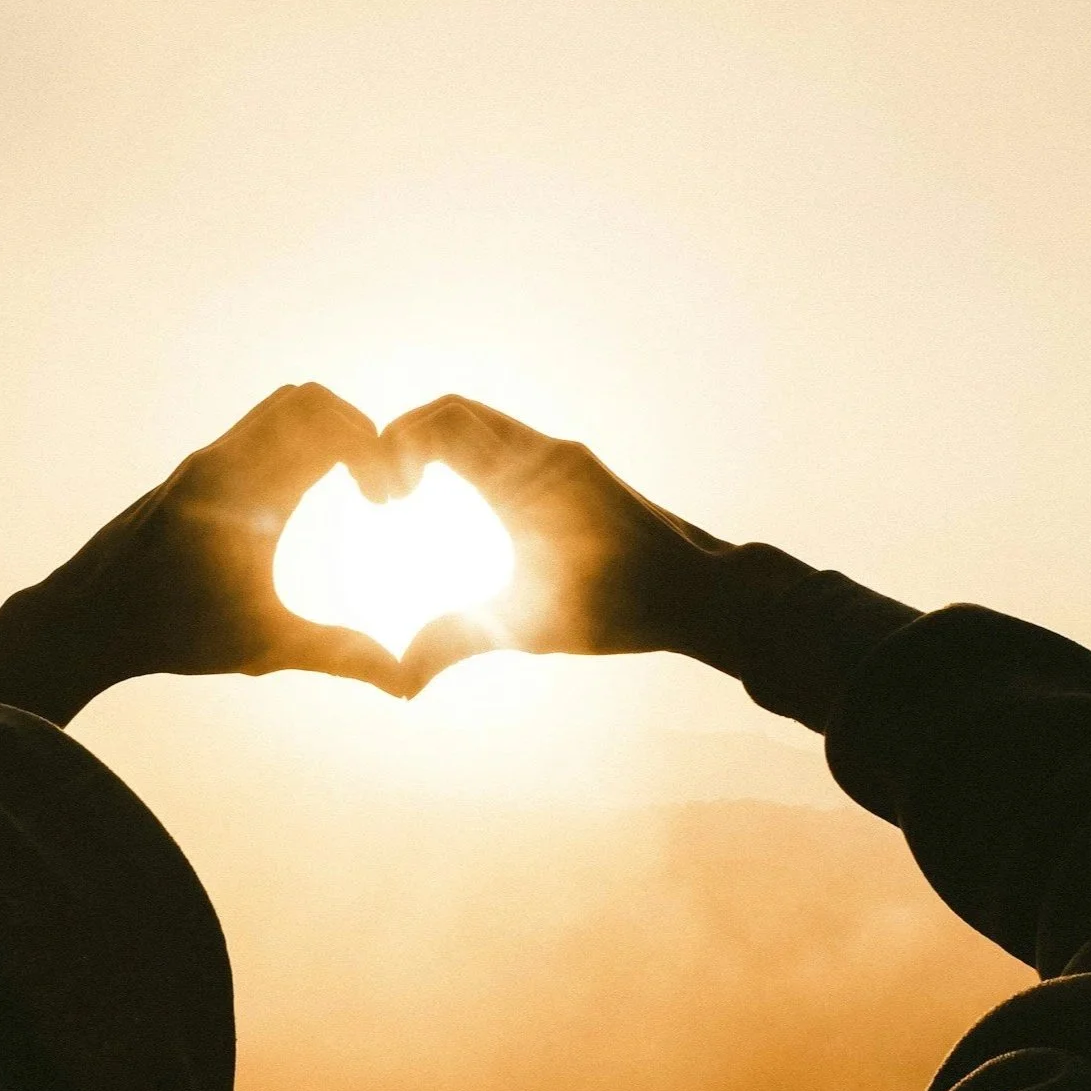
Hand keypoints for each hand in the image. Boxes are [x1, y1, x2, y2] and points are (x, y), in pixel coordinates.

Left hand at [0, 384, 405, 721]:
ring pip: (278, 409)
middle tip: (375, 484)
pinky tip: (299, 502)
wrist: (84, 620)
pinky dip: (292, 443)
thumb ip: (338, 654)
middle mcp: (224, 461)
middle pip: (308, 401)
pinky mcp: (191, 472)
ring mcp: (203, 461)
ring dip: (323, 432)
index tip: (388, 500)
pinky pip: (254, 431)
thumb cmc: (170, 634)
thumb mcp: (263, 646)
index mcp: (248, 492)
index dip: (376, 451)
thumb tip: (406, 684)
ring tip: (347, 486)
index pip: (329, 428)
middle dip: (357, 429)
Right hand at [381, 395, 737, 693]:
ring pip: (480, 422)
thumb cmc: (625, 608)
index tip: (386, 497)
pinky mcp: (573, 469)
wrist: (704, 593)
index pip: (444, 423)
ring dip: (435, 444)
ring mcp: (561, 456)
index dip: (397, 443)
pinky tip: (455, 503)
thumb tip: (400, 679)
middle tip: (387, 493)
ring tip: (409, 494)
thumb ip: (459, 640)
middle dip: (405, 438)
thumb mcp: (532, 628)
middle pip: (453, 411)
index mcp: (527, 479)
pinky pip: (505, 441)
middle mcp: (544, 453)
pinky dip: (466, 455)